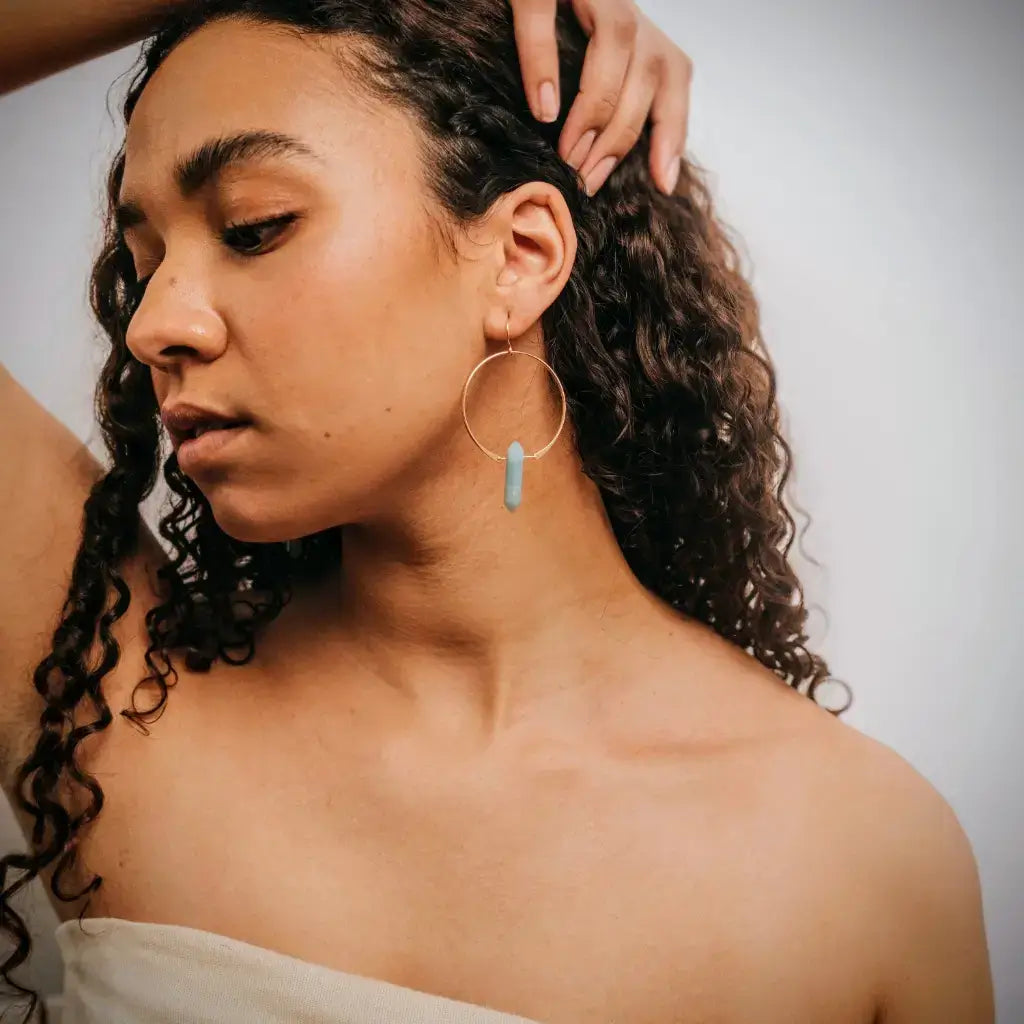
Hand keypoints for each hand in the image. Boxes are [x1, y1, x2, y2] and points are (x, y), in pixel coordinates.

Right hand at [509, 0, 692, 195]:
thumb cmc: (541, 37)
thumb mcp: (580, 72)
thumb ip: (600, 104)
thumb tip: (599, 166)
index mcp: (639, 31)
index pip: (674, 78)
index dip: (672, 132)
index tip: (664, 183)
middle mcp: (625, 5)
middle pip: (647, 69)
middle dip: (620, 136)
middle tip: (588, 180)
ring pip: (617, 41)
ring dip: (595, 108)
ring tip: (568, 153)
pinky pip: (543, 14)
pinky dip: (544, 63)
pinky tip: (543, 108)